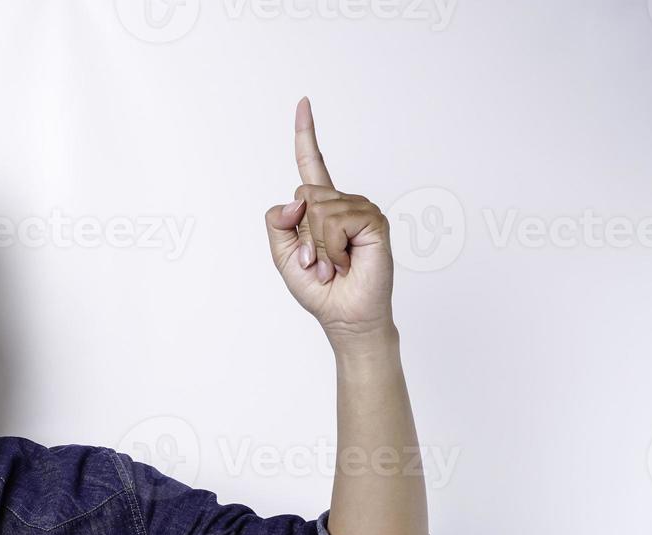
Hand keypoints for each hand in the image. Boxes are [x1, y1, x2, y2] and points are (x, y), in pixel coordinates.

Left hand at [265, 96, 395, 346]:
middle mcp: (342, 203)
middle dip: (301, 236)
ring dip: (316, 247)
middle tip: (314, 263)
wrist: (344, 315)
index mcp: (320, 208)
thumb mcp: (282, 256)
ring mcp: (360, 209)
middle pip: (305, 194)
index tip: (303, 102)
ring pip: (318, 209)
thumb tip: (296, 199)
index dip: (306, 134)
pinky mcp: (374, 220)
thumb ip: (277, 224)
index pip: (311, 164)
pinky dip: (332, 248)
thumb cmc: (318, 288)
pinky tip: (344, 263)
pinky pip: (337, 221)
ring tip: (329, 266)